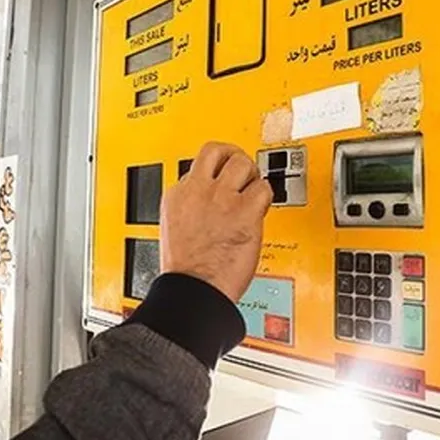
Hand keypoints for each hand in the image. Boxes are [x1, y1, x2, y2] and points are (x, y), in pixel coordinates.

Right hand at [160, 142, 273, 301]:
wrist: (195, 290)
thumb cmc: (188, 271)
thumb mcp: (173, 229)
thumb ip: (190, 208)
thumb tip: (206, 202)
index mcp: (177, 195)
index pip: (198, 165)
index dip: (214, 174)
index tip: (221, 183)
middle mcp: (199, 190)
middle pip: (217, 150)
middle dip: (233, 156)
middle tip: (242, 171)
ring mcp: (222, 198)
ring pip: (243, 162)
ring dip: (252, 175)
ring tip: (253, 191)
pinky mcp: (245, 211)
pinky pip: (264, 188)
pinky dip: (266, 198)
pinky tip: (261, 210)